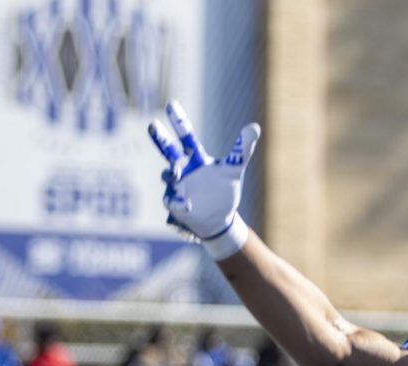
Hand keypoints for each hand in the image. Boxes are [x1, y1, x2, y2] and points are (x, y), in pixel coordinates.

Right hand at [148, 101, 259, 258]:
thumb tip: (255, 126)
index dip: (179, 122)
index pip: (187, 137)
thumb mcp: (234, 170)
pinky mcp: (175, 205)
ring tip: (176, 174)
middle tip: (152, 124)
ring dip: (171, 174)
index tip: (171, 104)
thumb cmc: (224, 190)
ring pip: (168, 176)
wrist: (219, 218)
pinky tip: (187, 205)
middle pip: (168, 151)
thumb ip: (242, 149)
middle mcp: (182, 169)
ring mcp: (176, 186)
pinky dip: (179, 202)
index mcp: (196, 159)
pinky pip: (174, 202)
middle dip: (161, 139)